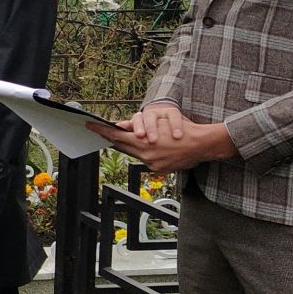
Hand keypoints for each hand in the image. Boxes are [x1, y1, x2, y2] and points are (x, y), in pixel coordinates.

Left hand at [90, 106, 237, 173]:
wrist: (202, 145)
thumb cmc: (181, 131)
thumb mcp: (159, 124)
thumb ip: (140, 128)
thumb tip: (124, 128)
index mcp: (143, 142)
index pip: (117, 137)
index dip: (102, 131)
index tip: (91, 126)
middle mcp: (145, 154)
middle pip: (121, 146)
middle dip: (110, 138)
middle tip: (98, 130)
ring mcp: (151, 163)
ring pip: (133, 153)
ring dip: (126, 146)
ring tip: (117, 137)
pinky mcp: (158, 169)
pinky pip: (145, 160)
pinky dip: (142, 153)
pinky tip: (143, 147)